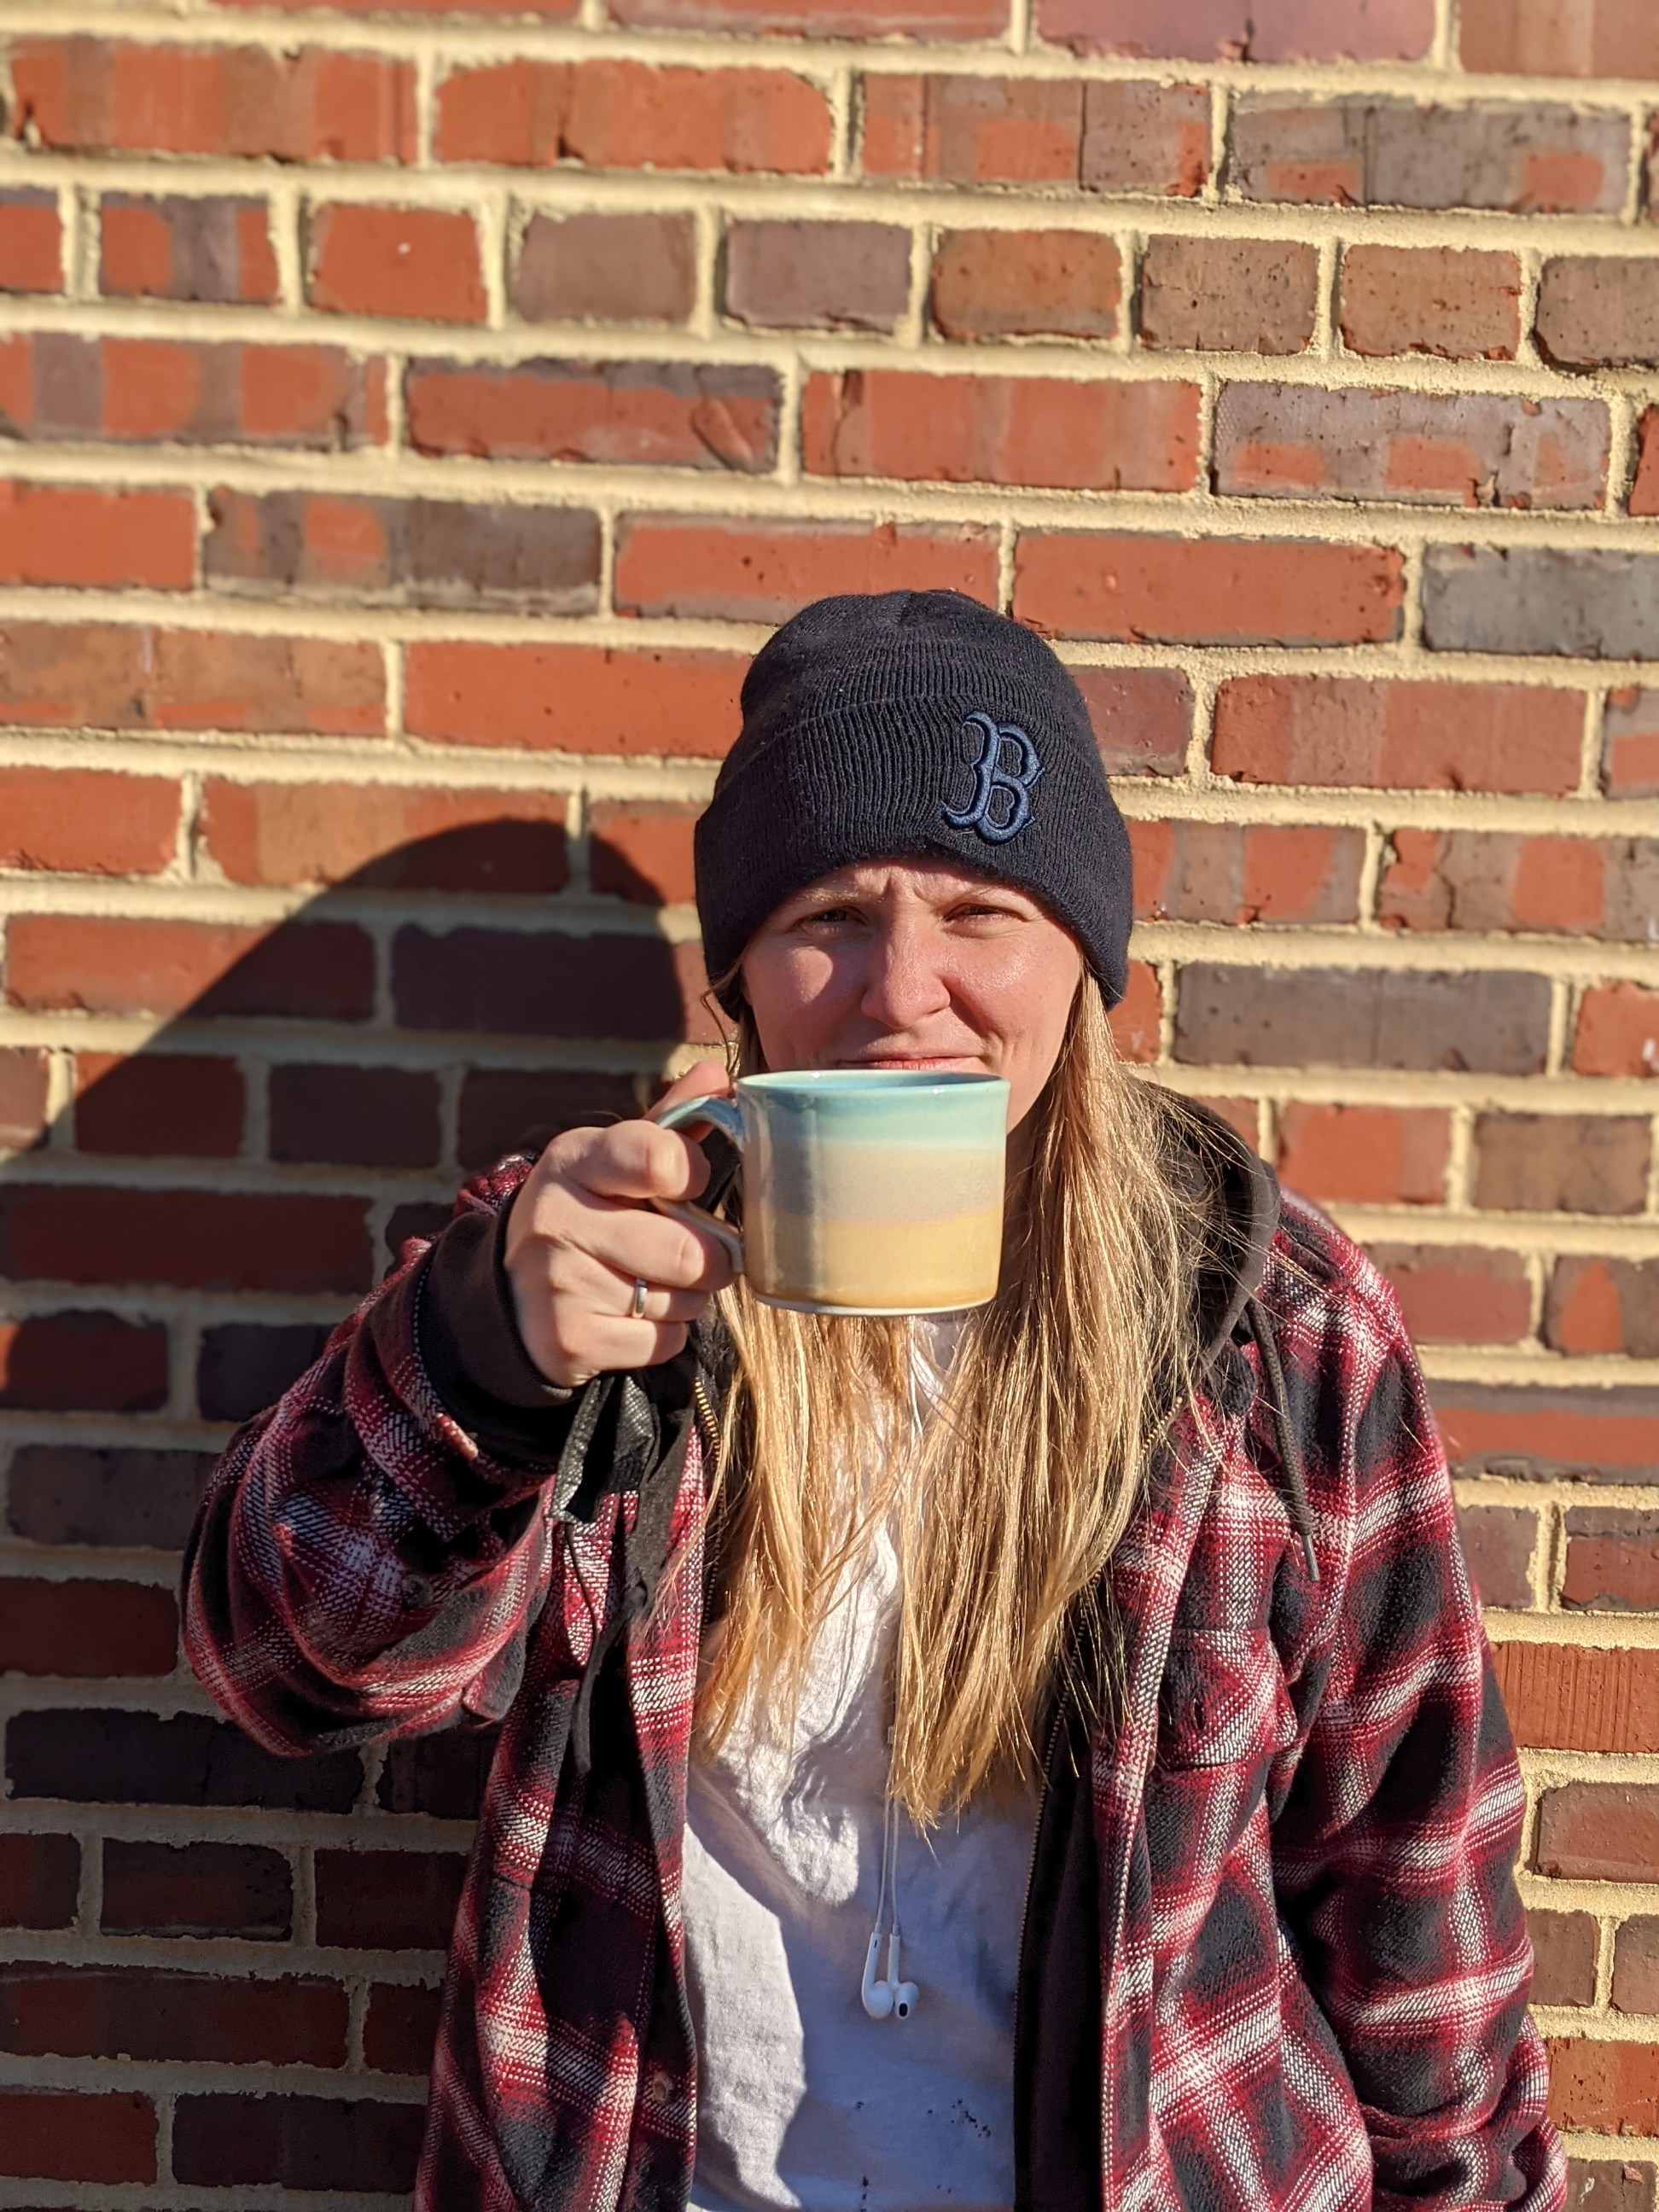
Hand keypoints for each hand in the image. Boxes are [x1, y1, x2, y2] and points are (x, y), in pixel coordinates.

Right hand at [502, 1060, 737, 1388]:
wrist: (512, 1296)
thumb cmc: (588, 1215)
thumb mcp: (614, 1162)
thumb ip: (671, 1122)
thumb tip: (720, 1076)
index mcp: (574, 1159)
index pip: (661, 1158)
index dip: (694, 1177)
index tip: (688, 1187)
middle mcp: (557, 1218)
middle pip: (689, 1250)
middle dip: (709, 1258)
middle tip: (692, 1252)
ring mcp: (559, 1283)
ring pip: (683, 1300)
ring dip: (686, 1297)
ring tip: (651, 1282)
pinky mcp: (569, 1339)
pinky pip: (663, 1341)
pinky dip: (664, 1334)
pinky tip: (630, 1316)